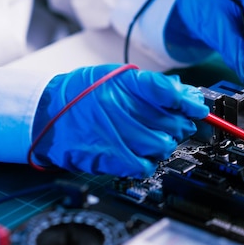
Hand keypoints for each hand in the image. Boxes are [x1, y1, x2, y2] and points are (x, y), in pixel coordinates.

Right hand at [31, 64, 208, 176]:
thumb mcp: (115, 78)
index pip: (167, 90)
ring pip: (161, 146)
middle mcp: (118, 106)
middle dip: (178, 126)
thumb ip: (150, 86)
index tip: (198, 109)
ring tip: (154, 140)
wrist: (45, 115)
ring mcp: (113, 133)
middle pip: (171, 122)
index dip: (188, 102)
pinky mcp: (107, 157)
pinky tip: (141, 155)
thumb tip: (186, 95)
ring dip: (164, 145)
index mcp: (122, 82)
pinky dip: (148, 163)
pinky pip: (144, 166)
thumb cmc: (81, 96)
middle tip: (173, 126)